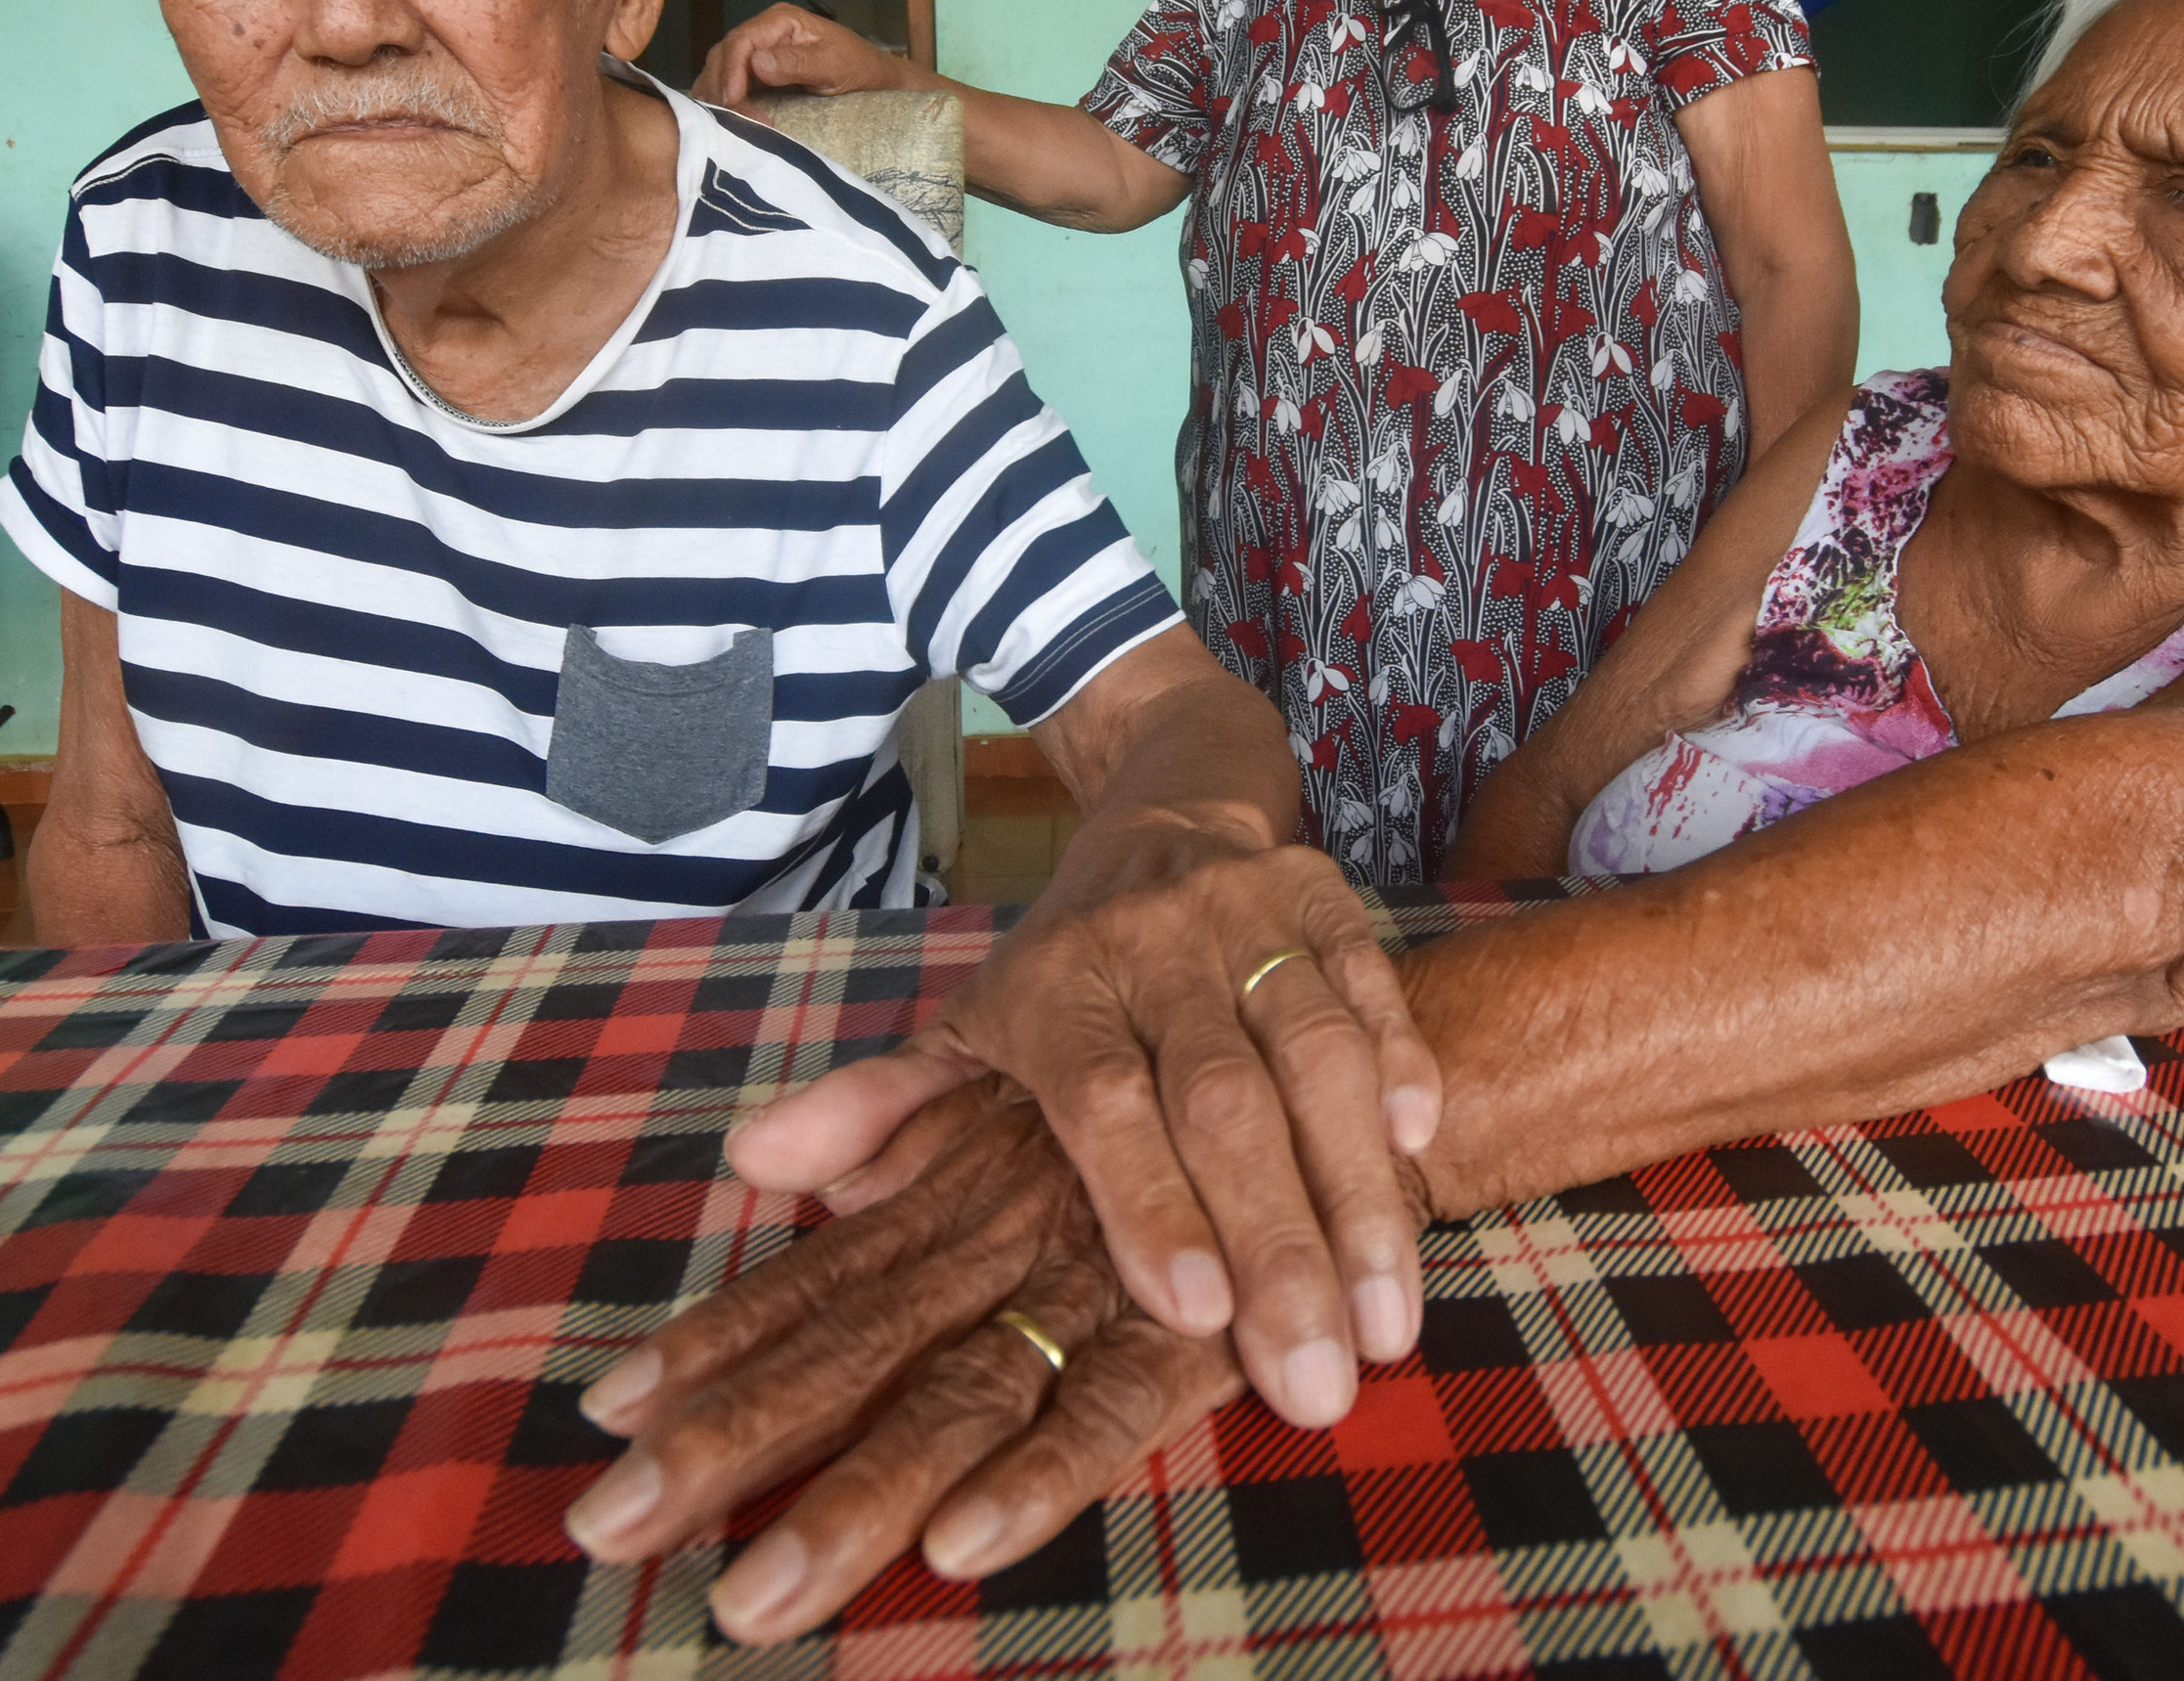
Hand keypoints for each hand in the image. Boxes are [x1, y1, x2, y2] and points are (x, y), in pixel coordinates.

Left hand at [569, 1078, 1242, 1643]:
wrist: (1337, 1046)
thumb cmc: (1163, 1078)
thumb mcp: (1016, 1079)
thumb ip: (888, 1117)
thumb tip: (758, 1153)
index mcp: (954, 1191)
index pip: (812, 1278)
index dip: (710, 1341)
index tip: (602, 1411)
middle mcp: (1001, 1238)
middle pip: (849, 1351)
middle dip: (730, 1443)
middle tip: (608, 1528)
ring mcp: (1089, 1288)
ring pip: (955, 1399)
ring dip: (856, 1499)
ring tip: (755, 1594)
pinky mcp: (1193, 1335)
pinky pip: (1109, 1412)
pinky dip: (1040, 1478)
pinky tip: (964, 1544)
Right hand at [694, 3, 909, 110]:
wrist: (872, 78)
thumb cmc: (858, 67)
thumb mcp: (833, 65)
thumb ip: (797, 63)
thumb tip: (756, 64)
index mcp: (780, 20)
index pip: (741, 41)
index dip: (731, 72)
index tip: (732, 101)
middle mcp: (763, 30)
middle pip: (724, 54)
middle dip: (721, 87)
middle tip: (729, 120)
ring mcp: (758, 49)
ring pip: (720, 68)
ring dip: (718, 94)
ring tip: (727, 122)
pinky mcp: (757, 70)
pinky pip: (730, 81)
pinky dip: (723, 98)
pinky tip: (728, 118)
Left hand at [726, 828, 1437, 1429]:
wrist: (1173, 802)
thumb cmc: (1069, 964)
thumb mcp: (969, 1026)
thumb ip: (882, 1107)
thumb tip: (757, 1163)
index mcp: (1056, 989)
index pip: (1105, 1105)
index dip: (1150, 1204)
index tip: (1193, 1315)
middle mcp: (1153, 947)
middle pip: (1221, 1102)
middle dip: (1278, 1247)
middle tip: (1318, 1382)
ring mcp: (1251, 917)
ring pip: (1315, 1057)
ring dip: (1359, 1194)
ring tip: (1388, 1326)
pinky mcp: (1334, 901)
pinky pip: (1377, 989)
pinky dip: (1403, 1067)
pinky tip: (1426, 1159)